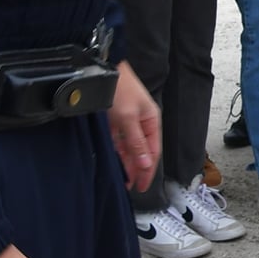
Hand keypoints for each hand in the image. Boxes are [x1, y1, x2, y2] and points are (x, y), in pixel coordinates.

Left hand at [109, 61, 160, 191]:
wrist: (105, 71)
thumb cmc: (120, 89)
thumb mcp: (129, 119)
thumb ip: (137, 142)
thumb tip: (146, 163)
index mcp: (151, 122)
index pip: (153, 152)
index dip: (148, 170)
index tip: (142, 186)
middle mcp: (142, 123)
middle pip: (142, 151)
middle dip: (138, 169)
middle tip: (132, 186)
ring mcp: (129, 122)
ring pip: (130, 147)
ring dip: (127, 162)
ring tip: (124, 178)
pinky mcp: (117, 120)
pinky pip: (120, 141)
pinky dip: (119, 152)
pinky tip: (116, 162)